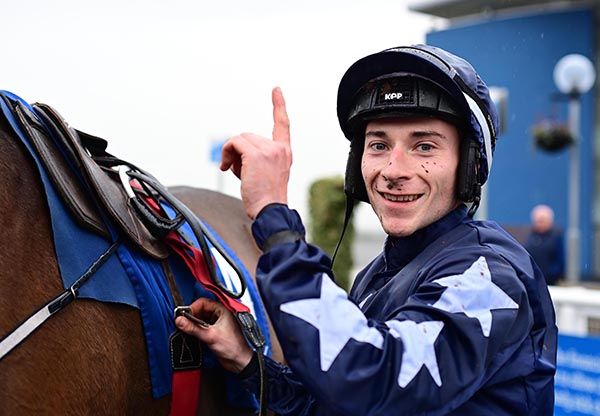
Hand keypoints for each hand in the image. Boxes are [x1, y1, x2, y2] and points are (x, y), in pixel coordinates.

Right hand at [175, 298, 252, 373]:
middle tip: (183, 321)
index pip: (203, 302)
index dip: (193, 307)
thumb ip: (194, 328)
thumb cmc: (233, 347)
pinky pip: (201, 327)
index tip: (184, 314)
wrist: (238, 361)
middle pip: (200, 310)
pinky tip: (191, 333)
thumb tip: (180, 321)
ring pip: (200, 319)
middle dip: (191, 315)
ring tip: (186, 327)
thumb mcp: (210, 336)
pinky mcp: (213, 332)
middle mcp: (219, 316)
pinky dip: (195, 329)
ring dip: (192, 323)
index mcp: (222, 311)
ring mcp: (216, 324)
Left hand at [220, 87, 291, 218]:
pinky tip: (227, 169)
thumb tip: (235, 150)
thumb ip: (257, 157)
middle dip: (239, 152)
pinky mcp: (256, 154)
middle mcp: (279, 148)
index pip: (283, 124)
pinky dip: (226, 153)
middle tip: (239, 171)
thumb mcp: (268, 174)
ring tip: (235, 172)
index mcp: (285, 152)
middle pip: (249, 136)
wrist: (271, 211)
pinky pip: (234, 143)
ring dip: (232, 154)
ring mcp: (268, 150)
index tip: (276, 90)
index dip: (279, 105)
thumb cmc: (267, 199)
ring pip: (239, 139)